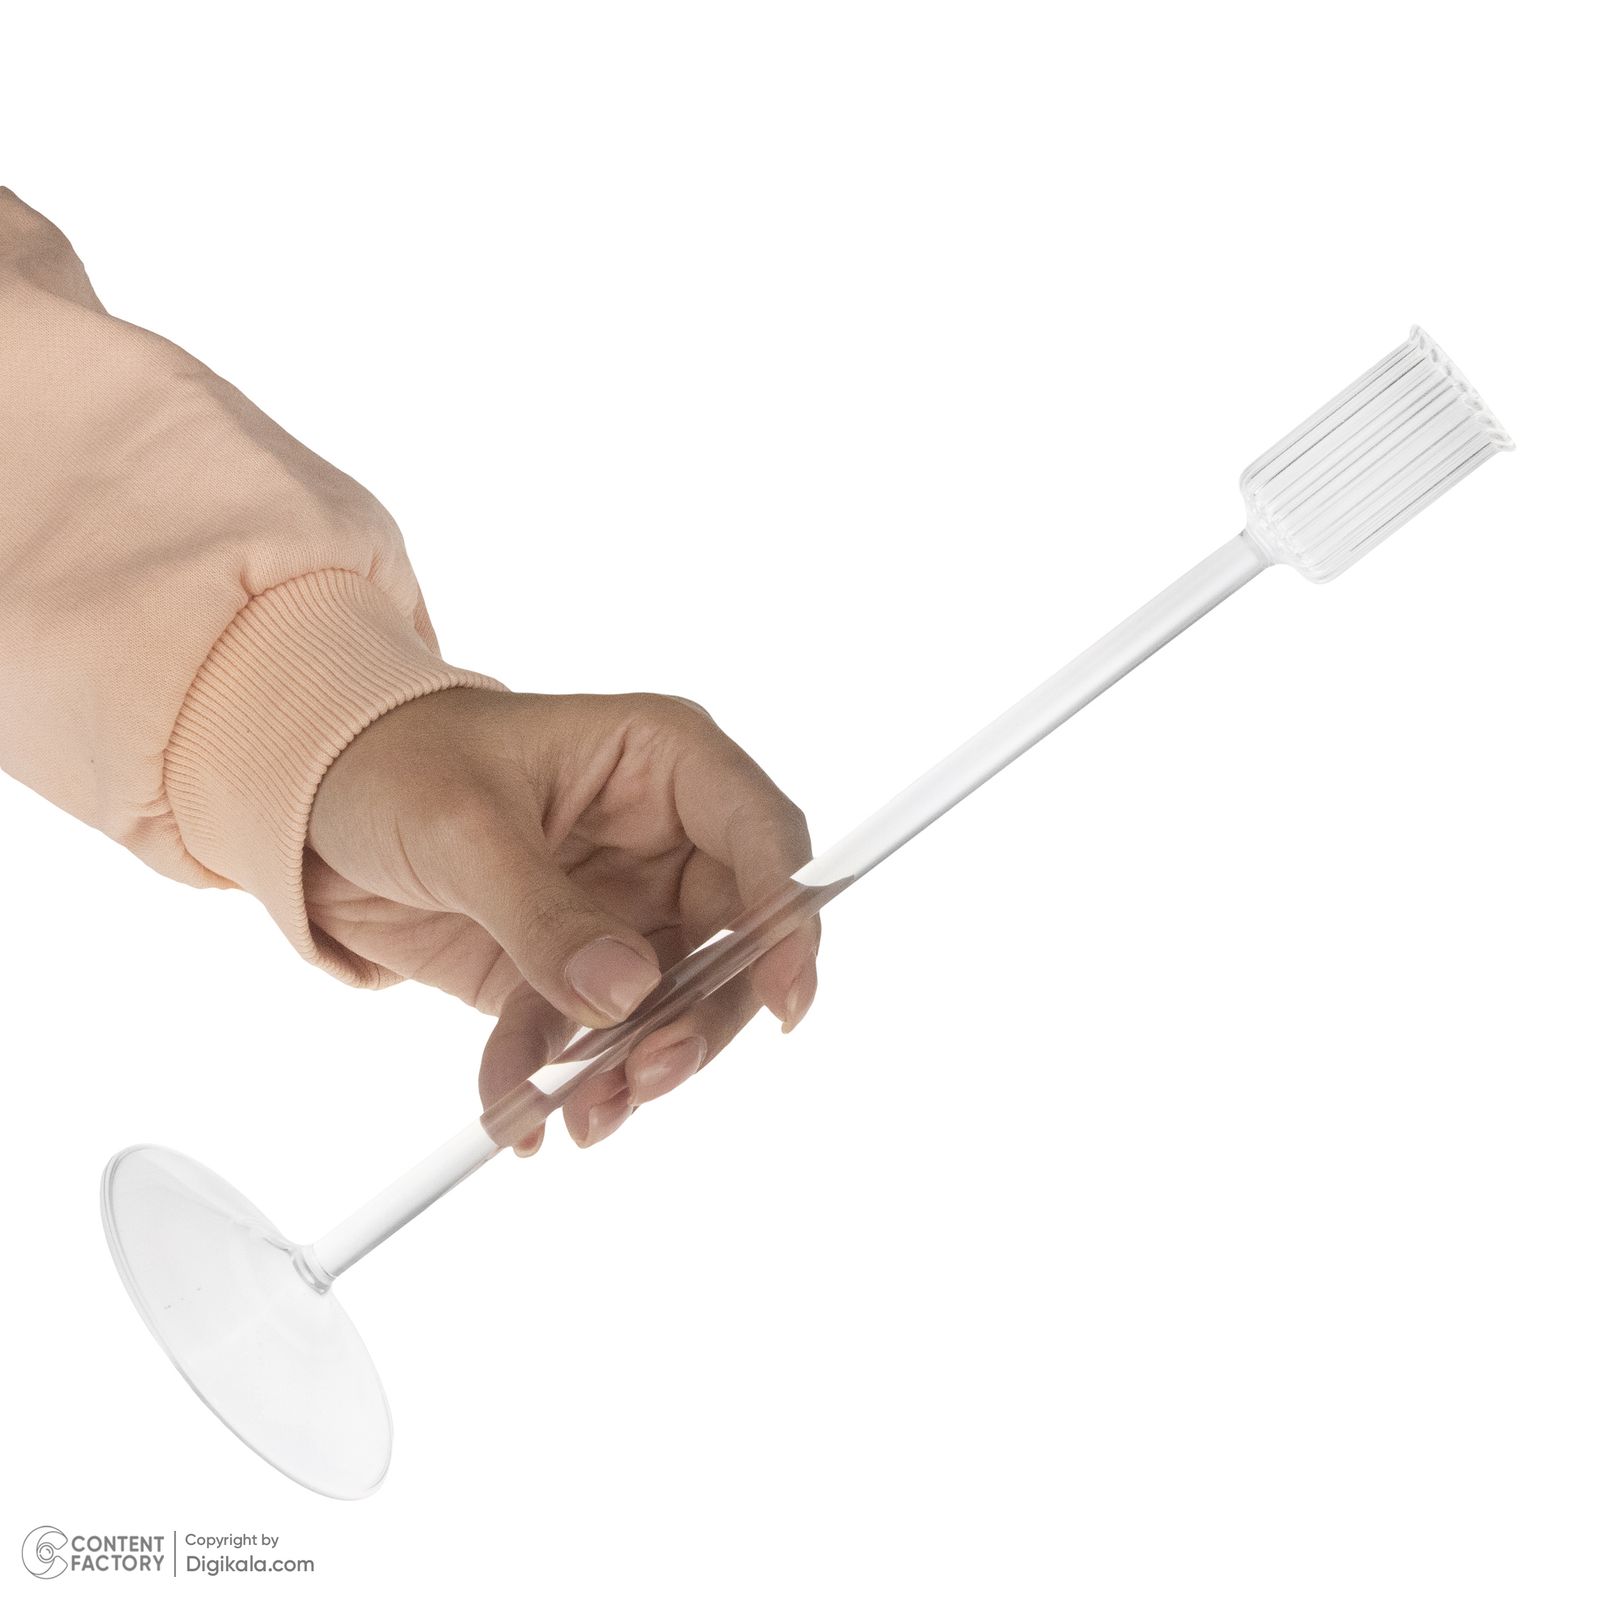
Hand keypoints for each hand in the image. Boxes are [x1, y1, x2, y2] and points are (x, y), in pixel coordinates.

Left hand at [306, 687, 818, 1152]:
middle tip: (650, 1076)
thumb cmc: (391, 765)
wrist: (306, 812)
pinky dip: (553, 1079)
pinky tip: (514, 1114)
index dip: (789, 916)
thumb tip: (629, 996)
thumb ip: (547, 916)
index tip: (784, 999)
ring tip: (580, 1117)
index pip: (763, 836)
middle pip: (736, 942)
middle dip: (699, 1019)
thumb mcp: (462, 829)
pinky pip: (586, 1036)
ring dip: (632, 1065)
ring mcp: (625, 910)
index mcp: (663, 763)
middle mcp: (665, 840)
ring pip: (671, 1005)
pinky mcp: (574, 968)